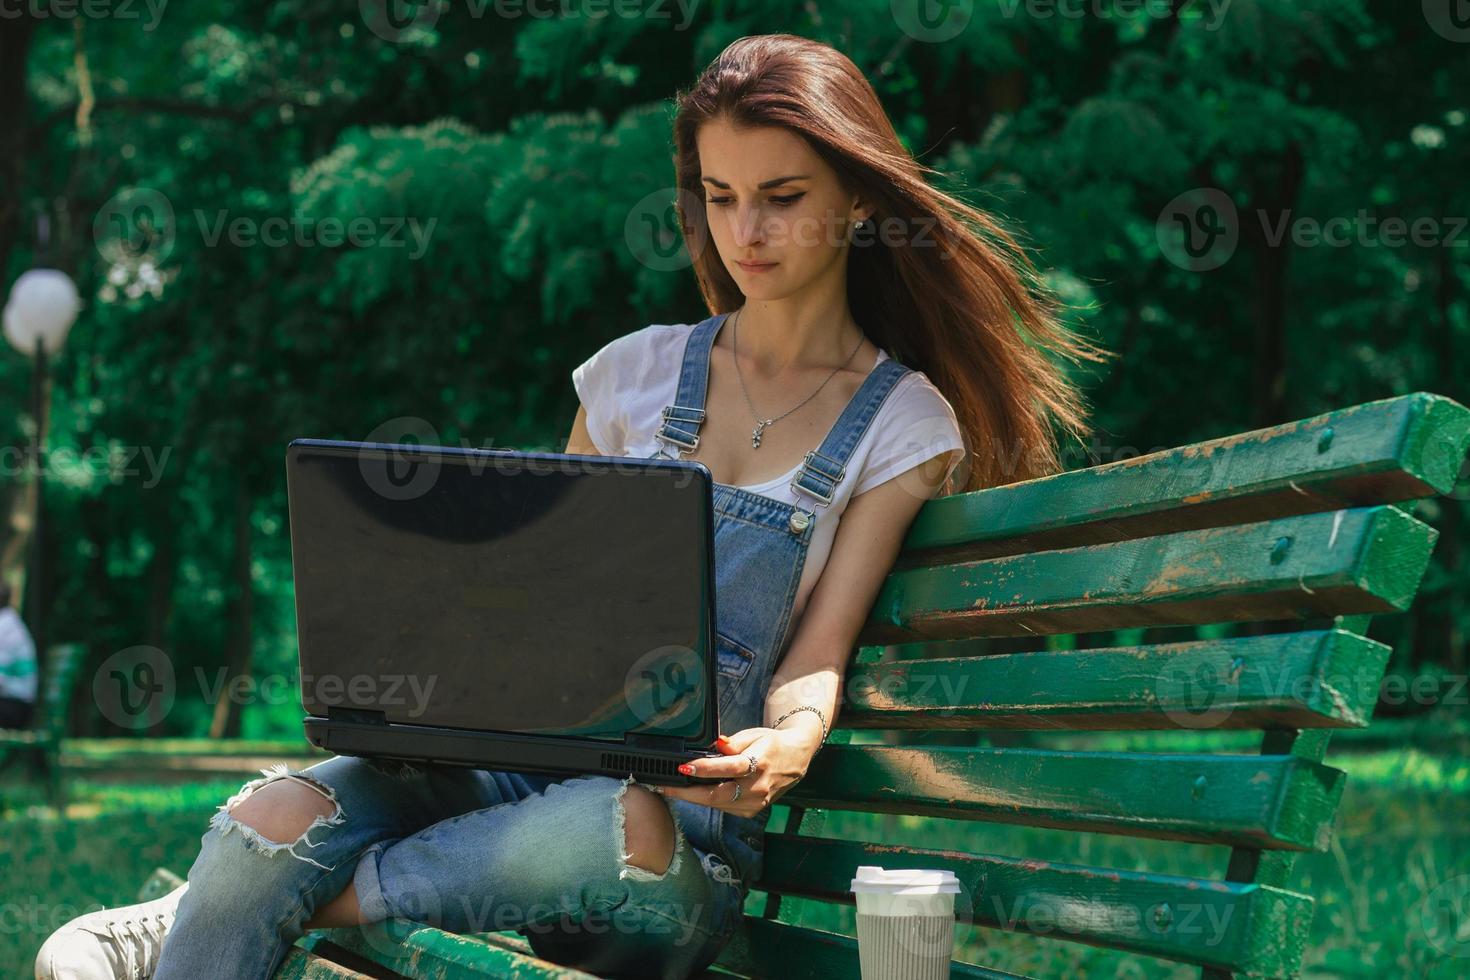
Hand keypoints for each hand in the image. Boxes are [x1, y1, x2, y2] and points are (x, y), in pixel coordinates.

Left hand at [652, 726, 813, 818]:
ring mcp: (756, 802)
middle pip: (718, 794)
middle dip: (688, 792)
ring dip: (694, 798)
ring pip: (718, 804)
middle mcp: (758, 787)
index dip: (705, 769)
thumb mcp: (754, 735)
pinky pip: (725, 807)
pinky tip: (694, 793)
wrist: (795, 759)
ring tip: (673, 789)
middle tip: (665, 786)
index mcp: (760, 763)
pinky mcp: (752, 811)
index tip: (684, 766)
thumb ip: (734, 743)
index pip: (729, 768)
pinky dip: (708, 801)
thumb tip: (716, 744)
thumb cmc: (771, 745)